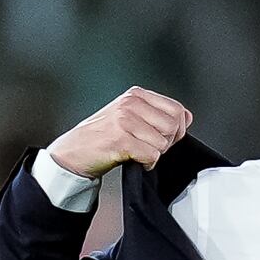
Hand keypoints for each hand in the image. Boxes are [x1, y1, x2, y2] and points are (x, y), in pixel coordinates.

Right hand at [44, 87, 193, 183]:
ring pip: (163, 143)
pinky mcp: (121, 139)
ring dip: (154, 154)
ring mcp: (125, 120)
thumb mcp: (130, 117)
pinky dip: (147, 164)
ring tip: (137, 152)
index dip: (177, 129)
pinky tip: (134, 160)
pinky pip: (151, 155)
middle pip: (173, 126)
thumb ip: (157, 114)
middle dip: (166, 143)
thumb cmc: (102, 137)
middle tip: (148, 147)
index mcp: (135, 95)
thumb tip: (187, 117)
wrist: (73, 152)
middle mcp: (131, 103)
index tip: (164, 139)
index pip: (177, 109)